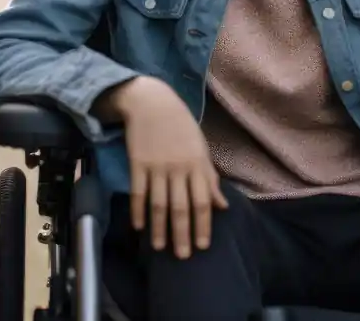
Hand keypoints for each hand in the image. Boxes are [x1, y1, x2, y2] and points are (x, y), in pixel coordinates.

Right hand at [98, 77, 228, 257]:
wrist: (151, 102)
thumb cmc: (181, 126)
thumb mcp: (201, 148)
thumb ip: (210, 178)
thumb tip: (222, 206)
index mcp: (197, 164)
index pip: (202, 202)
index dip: (203, 225)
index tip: (203, 246)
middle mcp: (178, 168)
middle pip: (180, 207)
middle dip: (182, 234)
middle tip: (183, 256)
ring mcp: (156, 166)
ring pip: (158, 204)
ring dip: (159, 228)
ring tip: (159, 247)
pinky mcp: (137, 164)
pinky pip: (138, 192)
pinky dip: (138, 210)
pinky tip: (139, 226)